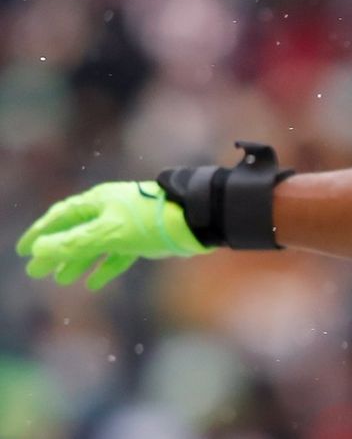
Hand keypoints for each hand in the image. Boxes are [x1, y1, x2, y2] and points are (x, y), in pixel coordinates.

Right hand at [16, 182, 211, 290]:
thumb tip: (39, 251)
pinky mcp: (142, 239)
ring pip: (94, 245)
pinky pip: (116, 255)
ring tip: (61, 279)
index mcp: (97, 201)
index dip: (40, 234)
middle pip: (74, 232)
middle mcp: (109, 210)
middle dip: (55, 252)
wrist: (193, 220)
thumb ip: (74, 243)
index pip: (60, 217)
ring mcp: (126, 225)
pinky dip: (104, 268)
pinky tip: (93, 284)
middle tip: (36, 272)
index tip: (23, 251)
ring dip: (77, 261)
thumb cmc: (149, 221)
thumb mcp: (107, 233)